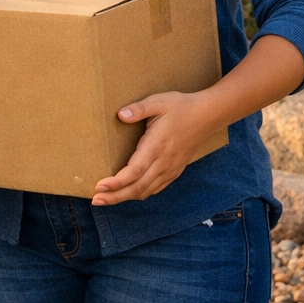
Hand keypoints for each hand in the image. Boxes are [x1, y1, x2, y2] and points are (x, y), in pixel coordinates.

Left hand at [93, 91, 221, 204]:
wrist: (207, 116)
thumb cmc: (180, 107)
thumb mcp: (158, 101)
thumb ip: (138, 109)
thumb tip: (120, 115)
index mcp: (157, 146)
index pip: (134, 171)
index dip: (116, 182)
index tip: (99, 186)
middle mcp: (164, 162)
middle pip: (137, 187)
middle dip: (115, 196)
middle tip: (96, 200)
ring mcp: (171, 169)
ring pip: (146, 191)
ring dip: (125, 197)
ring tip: (106, 199)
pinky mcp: (175, 171)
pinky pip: (155, 188)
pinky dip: (140, 193)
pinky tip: (128, 193)